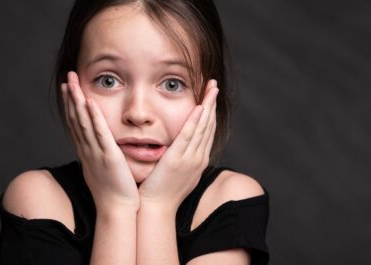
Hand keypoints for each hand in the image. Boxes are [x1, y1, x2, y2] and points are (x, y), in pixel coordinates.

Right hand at [61, 71, 138, 211]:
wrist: (116, 209)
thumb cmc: (112, 190)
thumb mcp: (102, 168)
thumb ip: (100, 154)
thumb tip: (101, 146)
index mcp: (87, 152)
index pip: (76, 123)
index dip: (70, 104)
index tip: (67, 88)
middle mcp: (87, 149)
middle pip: (76, 118)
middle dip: (71, 96)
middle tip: (68, 76)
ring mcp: (96, 152)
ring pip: (83, 122)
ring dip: (77, 100)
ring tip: (73, 81)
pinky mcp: (108, 156)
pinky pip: (100, 133)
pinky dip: (93, 117)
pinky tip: (89, 102)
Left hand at [138, 79, 218, 210]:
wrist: (156, 208)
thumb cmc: (161, 190)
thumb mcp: (176, 172)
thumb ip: (180, 157)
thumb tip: (179, 147)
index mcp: (198, 159)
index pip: (207, 130)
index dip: (210, 111)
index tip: (210, 96)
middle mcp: (199, 157)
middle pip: (209, 125)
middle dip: (212, 103)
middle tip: (214, 84)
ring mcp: (190, 158)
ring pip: (203, 126)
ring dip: (208, 105)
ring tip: (211, 87)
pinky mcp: (178, 159)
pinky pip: (189, 135)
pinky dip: (196, 120)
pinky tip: (200, 106)